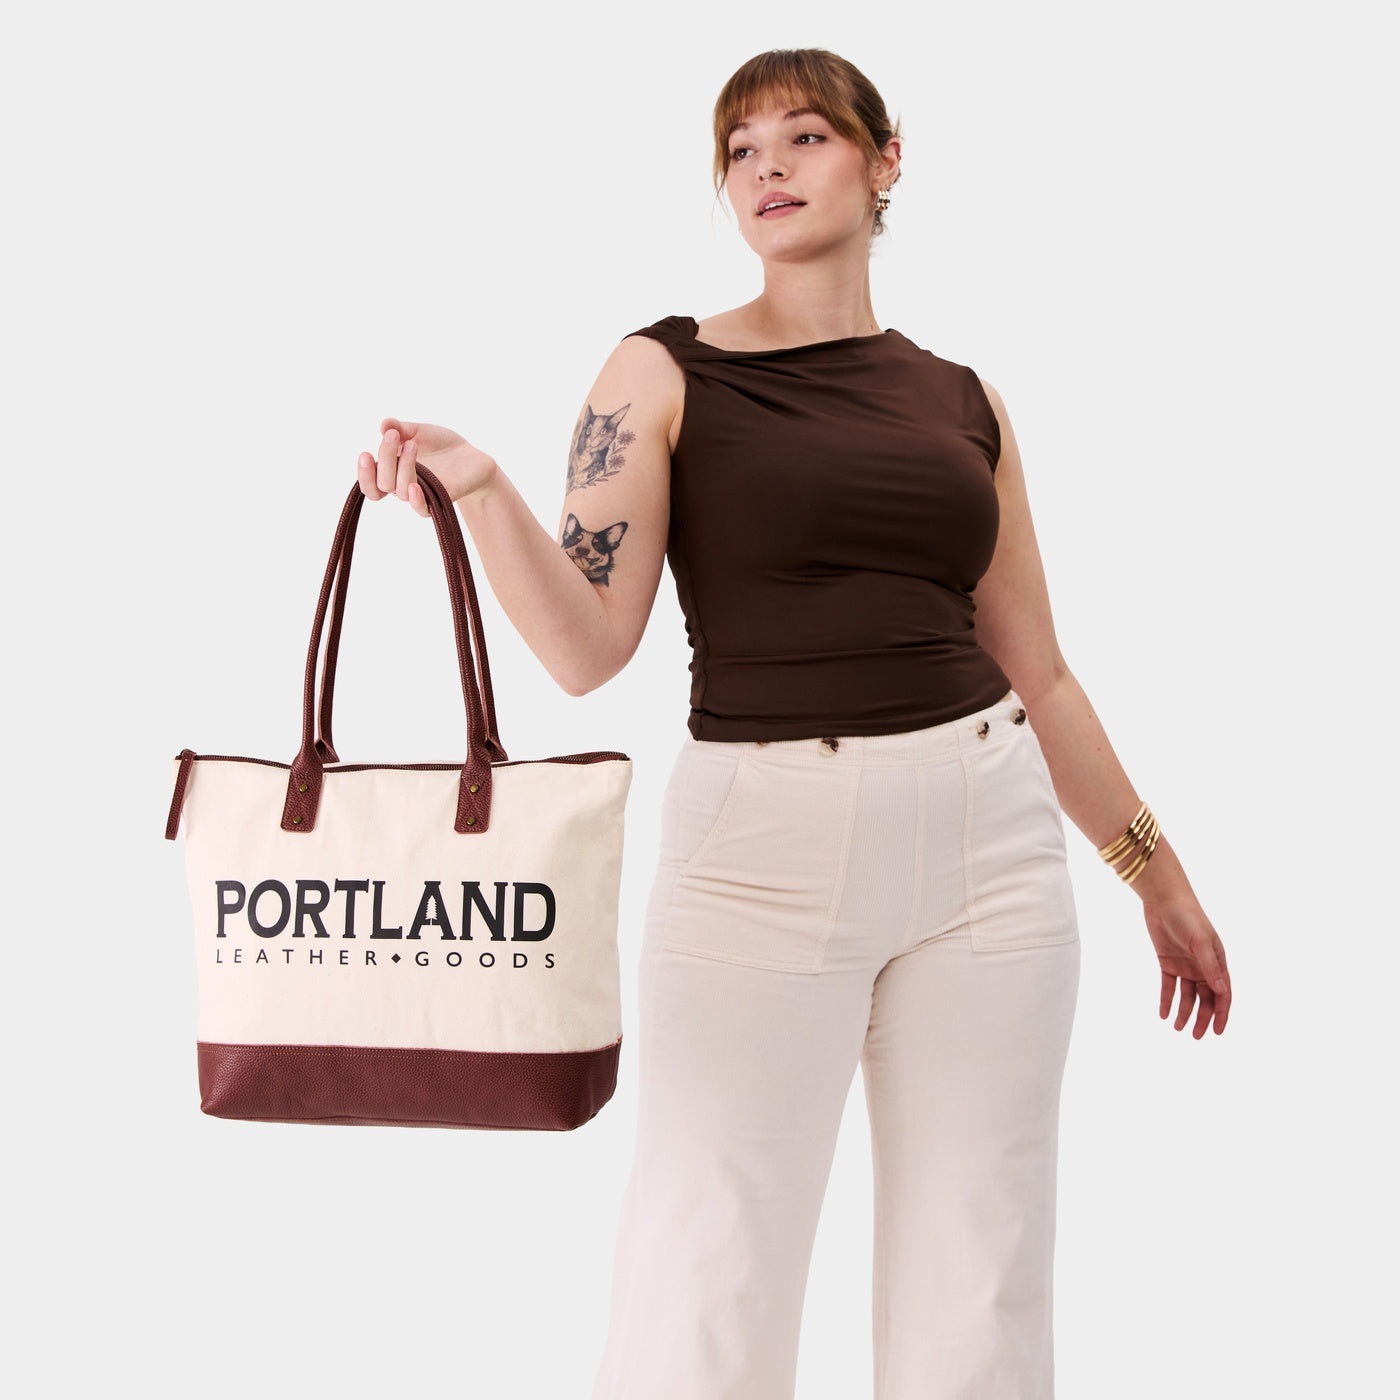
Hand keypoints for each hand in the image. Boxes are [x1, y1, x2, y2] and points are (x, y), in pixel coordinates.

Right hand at [357, 418, 497, 515]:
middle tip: (393, 436)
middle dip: (384, 458)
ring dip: (403, 466)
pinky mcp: (438, 501)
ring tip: (413, 444)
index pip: (370, 482)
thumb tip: (383, 425)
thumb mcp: (419, 431)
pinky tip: (415, 486)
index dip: (364, 473)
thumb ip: (400, 428)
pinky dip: (416, 499)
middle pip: (382, 484)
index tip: (365, 454)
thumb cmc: (441, 445)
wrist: (471, 456)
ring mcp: (420, 494)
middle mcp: (402, 485)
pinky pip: (422, 509)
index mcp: (393, 471)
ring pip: (400, 491)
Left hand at [1142, 895, 1231, 1036]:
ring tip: (1178, 1029)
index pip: (1223, 994)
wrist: (1164, 900)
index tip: (1217, 1032)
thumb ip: (1210, 966)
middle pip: (1205, 999)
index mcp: (1217, 962)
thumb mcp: (1200, 942)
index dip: (1221, 1014)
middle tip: (1196, 1036)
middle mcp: (1203, 967)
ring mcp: (1185, 966)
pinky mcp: (1168, 963)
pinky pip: (1168, 986)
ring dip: (1184, 1012)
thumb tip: (1223, 991)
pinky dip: (1166, 1000)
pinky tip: (1163, 1014)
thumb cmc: (1188, 917)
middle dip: (1202, 1018)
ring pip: (1187, 995)